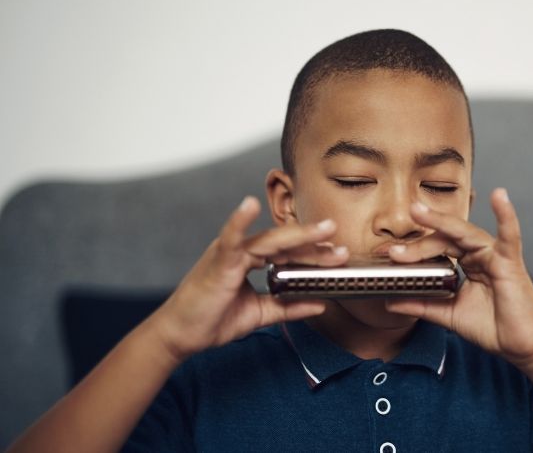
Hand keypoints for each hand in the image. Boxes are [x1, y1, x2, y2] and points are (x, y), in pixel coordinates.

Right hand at [147, 196, 349, 361]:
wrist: (181, 336)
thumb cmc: (212, 320)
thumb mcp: (259, 314)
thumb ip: (288, 307)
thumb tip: (320, 305)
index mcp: (251, 260)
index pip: (289, 253)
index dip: (314, 253)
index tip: (338, 254)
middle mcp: (242, 251)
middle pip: (285, 244)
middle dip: (314, 243)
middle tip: (340, 240)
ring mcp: (230, 253)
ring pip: (270, 240)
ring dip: (298, 236)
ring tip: (322, 230)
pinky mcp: (217, 260)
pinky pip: (230, 238)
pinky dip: (239, 221)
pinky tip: (249, 206)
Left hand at [385, 188, 532, 368]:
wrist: (522, 347)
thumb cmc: (494, 328)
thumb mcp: (449, 315)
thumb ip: (422, 305)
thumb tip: (391, 301)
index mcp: (467, 264)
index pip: (437, 248)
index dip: (413, 250)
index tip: (389, 256)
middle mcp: (480, 255)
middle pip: (445, 239)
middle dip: (418, 243)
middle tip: (394, 250)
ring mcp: (496, 256)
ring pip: (465, 233)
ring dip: (440, 223)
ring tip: (418, 211)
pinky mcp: (511, 262)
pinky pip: (509, 236)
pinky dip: (506, 215)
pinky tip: (499, 196)